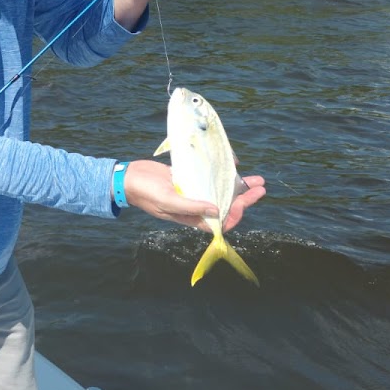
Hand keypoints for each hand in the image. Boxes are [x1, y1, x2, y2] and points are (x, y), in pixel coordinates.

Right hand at [120, 160, 265, 232]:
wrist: (129, 178)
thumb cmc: (146, 193)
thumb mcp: (168, 201)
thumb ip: (191, 206)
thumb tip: (216, 209)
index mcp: (192, 217)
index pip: (221, 222)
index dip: (235, 215)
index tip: (243, 202)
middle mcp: (196, 207)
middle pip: (227, 205)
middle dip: (245, 198)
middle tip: (261, 188)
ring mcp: (193, 193)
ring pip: (222, 192)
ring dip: (239, 187)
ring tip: (257, 180)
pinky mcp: (189, 180)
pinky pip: (211, 179)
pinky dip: (223, 174)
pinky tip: (234, 167)